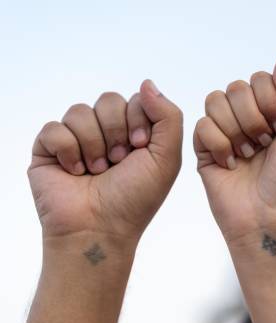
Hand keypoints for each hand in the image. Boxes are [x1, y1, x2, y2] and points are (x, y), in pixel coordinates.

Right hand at [28, 80, 182, 241]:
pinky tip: (75, 172)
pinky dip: (68, 151)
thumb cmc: (136, 198)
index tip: (140, 148)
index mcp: (135, 134)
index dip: (139, 120)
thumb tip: (147, 83)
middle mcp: (107, 133)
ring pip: (80, 111)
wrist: (101, 228)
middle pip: (108, 100)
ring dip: (93, 145)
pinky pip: (54, 128)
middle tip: (118, 161)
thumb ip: (168, 117)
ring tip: (97, 171)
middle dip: (116, 132)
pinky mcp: (49, 150)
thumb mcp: (167, 157)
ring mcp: (76, 140)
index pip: (136, 99)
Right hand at [194, 58, 275, 242]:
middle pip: (236, 87)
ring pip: (215, 101)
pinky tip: (230, 164)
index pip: (260, 80)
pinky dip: (218, 144)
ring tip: (248, 155)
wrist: (268, 217)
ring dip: (235, 129)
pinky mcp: (204, 150)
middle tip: (264, 145)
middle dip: (253, 117)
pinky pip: (201, 125)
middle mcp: (248, 120)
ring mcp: (225, 134)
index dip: (269, 101)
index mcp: (272, 114)